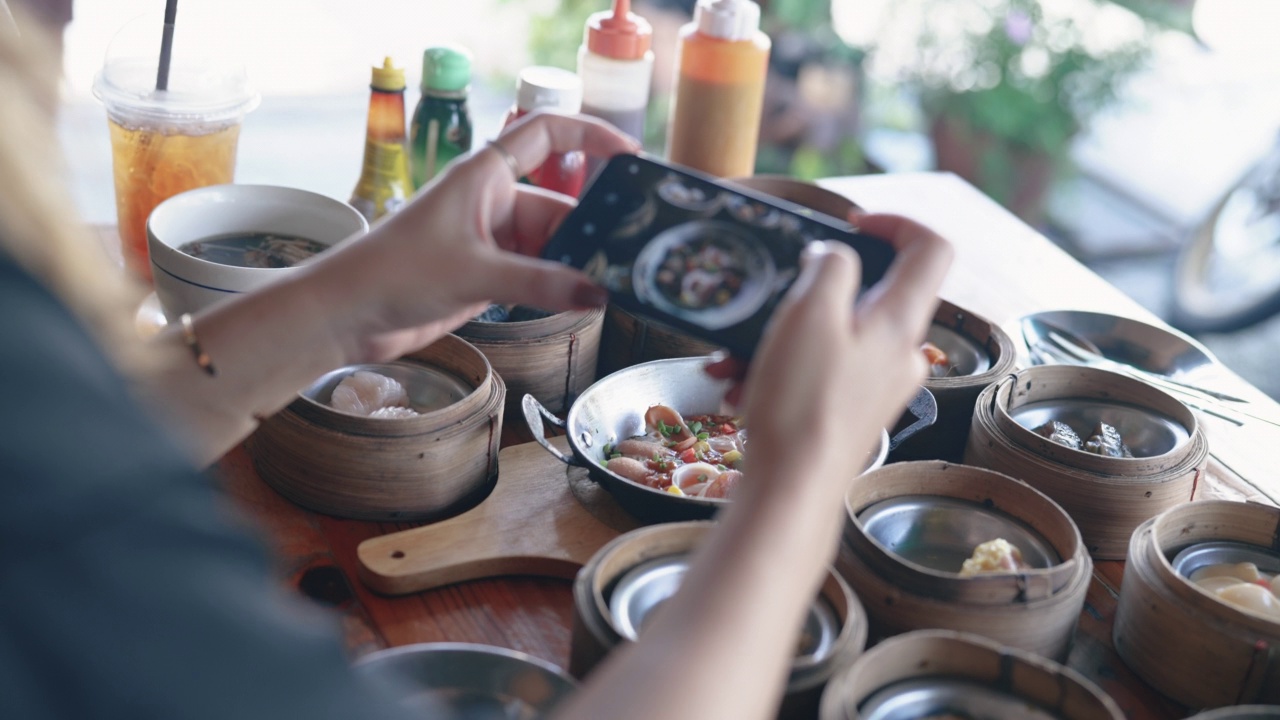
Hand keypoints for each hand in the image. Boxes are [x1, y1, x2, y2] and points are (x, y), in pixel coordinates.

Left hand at [305, 111, 639, 363]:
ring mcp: (490, 241)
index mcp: (485, 176)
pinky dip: (558, 287)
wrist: (347, 313)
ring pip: (551, 245)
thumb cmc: (391, 272)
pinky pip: (536, 275)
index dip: (589, 135)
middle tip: (627, 253)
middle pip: (559, 206)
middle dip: (591, 229)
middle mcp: (491, 202)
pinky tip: (581, 301)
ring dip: (576, 265)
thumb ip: (540, 284)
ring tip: (610, 284)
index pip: (547, 135)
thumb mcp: (474, 274)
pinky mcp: (486, 276)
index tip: (628, 155)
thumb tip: (596, 293)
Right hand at [707, 213, 952, 501]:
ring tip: (734, 358)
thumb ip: (829, 267)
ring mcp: (876, 386)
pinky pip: (816, 372)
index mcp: (901, 322)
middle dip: (807, 293)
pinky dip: (778, 369)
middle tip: (771, 301)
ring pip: (831, 336)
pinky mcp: (849, 413)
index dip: (895, 223)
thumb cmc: (803, 403)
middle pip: (868, 294)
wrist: (791, 491)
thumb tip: (833, 256)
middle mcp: (899, 354)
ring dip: (779, 336)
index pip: (930, 249)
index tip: (850, 224)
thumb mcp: (809, 313)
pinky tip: (740, 386)